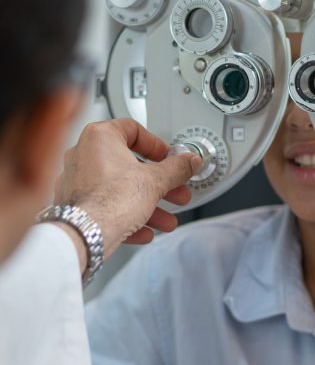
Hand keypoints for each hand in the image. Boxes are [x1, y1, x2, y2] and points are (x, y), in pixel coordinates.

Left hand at [54, 119, 201, 260]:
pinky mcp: (75, 204)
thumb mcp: (156, 181)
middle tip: (174, 190)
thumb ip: (177, 168)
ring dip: (148, 204)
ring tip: (165, 218)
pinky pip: (107, 206)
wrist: (86, 234)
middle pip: (130, 165)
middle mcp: (84, 154)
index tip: (169, 158)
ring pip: (120, 189)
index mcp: (100, 137)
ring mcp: (77, 180)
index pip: (134, 130)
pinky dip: (128, 215)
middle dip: (158, 183)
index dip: (157, 146)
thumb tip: (189, 162)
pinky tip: (144, 229)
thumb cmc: (110, 201)